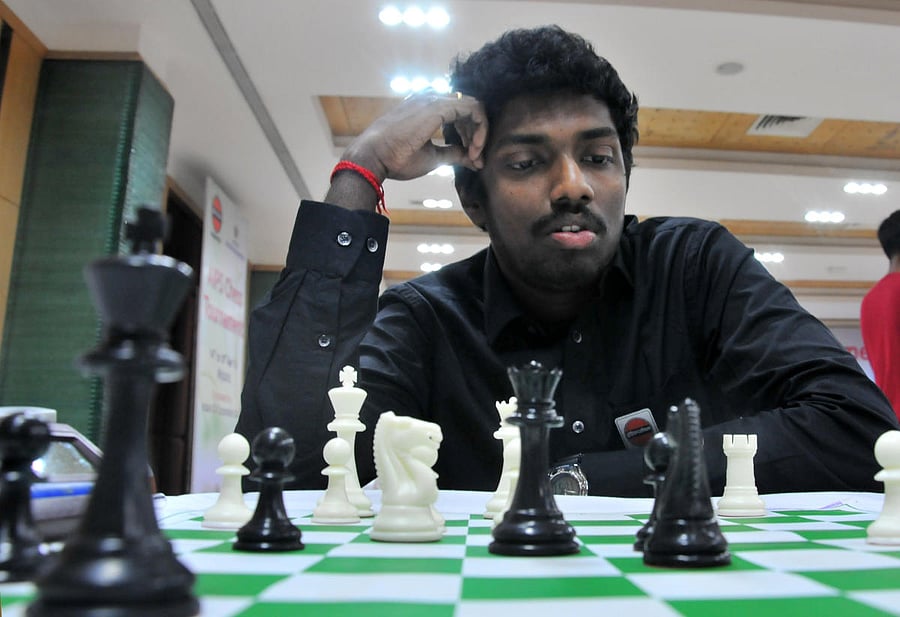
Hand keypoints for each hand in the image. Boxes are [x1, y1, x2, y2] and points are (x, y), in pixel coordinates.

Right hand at [341, 90, 486, 182]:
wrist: (374, 156)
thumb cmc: (396, 158)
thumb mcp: (433, 157)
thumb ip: (454, 154)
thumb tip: (474, 160)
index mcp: (427, 106)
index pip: (460, 112)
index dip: (470, 133)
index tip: (469, 155)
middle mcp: (431, 97)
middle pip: (469, 109)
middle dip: (477, 134)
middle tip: (474, 156)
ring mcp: (434, 99)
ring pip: (473, 107)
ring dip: (479, 132)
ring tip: (473, 154)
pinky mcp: (438, 106)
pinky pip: (473, 109)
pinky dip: (480, 129)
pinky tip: (474, 148)